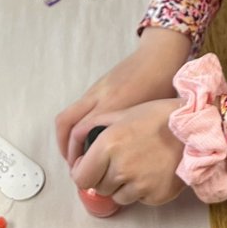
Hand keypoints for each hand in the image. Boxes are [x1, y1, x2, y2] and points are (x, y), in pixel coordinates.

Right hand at [56, 27, 190, 165]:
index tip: (84, 171)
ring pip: (69, 115)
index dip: (77, 155)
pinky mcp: (97, 86)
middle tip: (74, 165)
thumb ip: (133, 137)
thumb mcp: (150, 117)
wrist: (159, 56)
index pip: (81, 133)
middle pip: (66, 124)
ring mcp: (95, 90)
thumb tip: (121, 161)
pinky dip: (77, 125)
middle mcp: (99, 97)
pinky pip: (78, 108)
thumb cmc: (162, 86)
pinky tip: (89, 137)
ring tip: (77, 154)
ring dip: (67, 137)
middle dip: (65, 147)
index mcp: (114, 105)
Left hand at [70, 100, 184, 205]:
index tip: (88, 169)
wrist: (196, 129)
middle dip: (103, 178)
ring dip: (123, 186)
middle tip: (118, 164)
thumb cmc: (159, 117)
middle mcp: (121, 168)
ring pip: (118, 196)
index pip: (80, 177)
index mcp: (108, 145)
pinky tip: (153, 171)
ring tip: (139, 165)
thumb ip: (92, 128)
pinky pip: (140, 199)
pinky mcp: (156, 196)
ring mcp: (140, 185)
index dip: (82, 174)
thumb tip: (76, 149)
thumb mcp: (123, 113)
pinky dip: (143, 190)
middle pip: (98, 188)